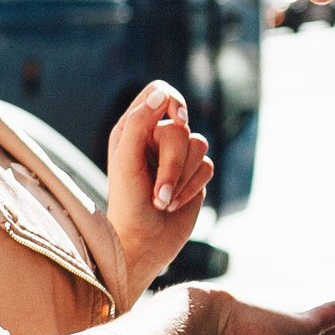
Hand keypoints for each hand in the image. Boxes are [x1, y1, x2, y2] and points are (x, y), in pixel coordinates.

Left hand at [105, 81, 215, 294]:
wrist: (143, 242)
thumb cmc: (127, 203)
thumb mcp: (127, 161)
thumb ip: (139, 123)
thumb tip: (160, 94)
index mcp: (132, 129)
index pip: (158, 92)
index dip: (172, 100)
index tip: (177, 120)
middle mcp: (154, 138)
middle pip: (181, 128)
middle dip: (173, 163)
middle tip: (158, 192)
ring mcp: (176, 156)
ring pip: (198, 145)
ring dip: (182, 178)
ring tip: (163, 200)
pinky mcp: (193, 173)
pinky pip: (207, 166)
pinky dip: (192, 186)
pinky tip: (175, 204)